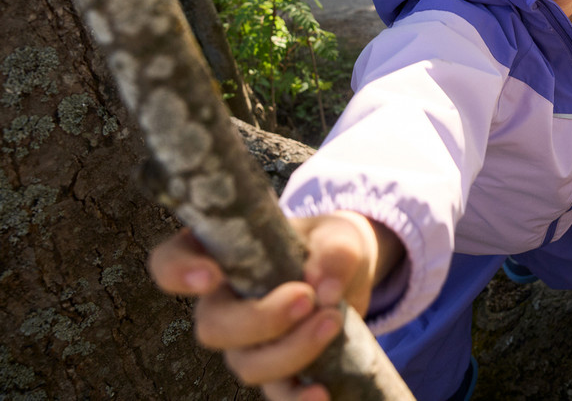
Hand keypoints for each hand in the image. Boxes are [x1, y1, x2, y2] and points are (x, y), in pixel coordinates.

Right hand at [148, 212, 400, 400]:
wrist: (351, 277)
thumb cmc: (329, 246)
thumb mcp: (339, 235)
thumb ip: (334, 251)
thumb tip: (325, 288)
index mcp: (221, 257)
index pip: (171, 262)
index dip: (178, 272)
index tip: (210, 276)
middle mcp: (223, 304)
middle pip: (212, 327)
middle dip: (260, 319)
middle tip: (306, 298)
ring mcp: (245, 344)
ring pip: (247, 364)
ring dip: (292, 350)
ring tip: (332, 320)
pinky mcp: (276, 372)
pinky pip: (277, 395)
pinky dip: (297, 399)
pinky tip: (321, 392)